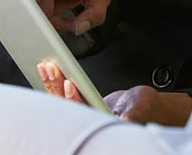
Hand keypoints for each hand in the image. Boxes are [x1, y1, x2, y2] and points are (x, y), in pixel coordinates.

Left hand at [37, 62, 191, 125]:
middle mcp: (87, 121)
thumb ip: (133, 114)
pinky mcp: (81, 106)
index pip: (81, 113)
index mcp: (99, 123)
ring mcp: (83, 114)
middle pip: (65, 107)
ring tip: (46, 67)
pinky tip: (51, 74)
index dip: (73, 99)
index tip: (69, 83)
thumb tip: (127, 120)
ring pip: (62, 101)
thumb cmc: (145, 110)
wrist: (145, 108)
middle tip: (49, 68)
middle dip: (56, 87)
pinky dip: (58, 83)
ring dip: (53, 84)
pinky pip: (65, 96)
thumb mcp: (141, 108)